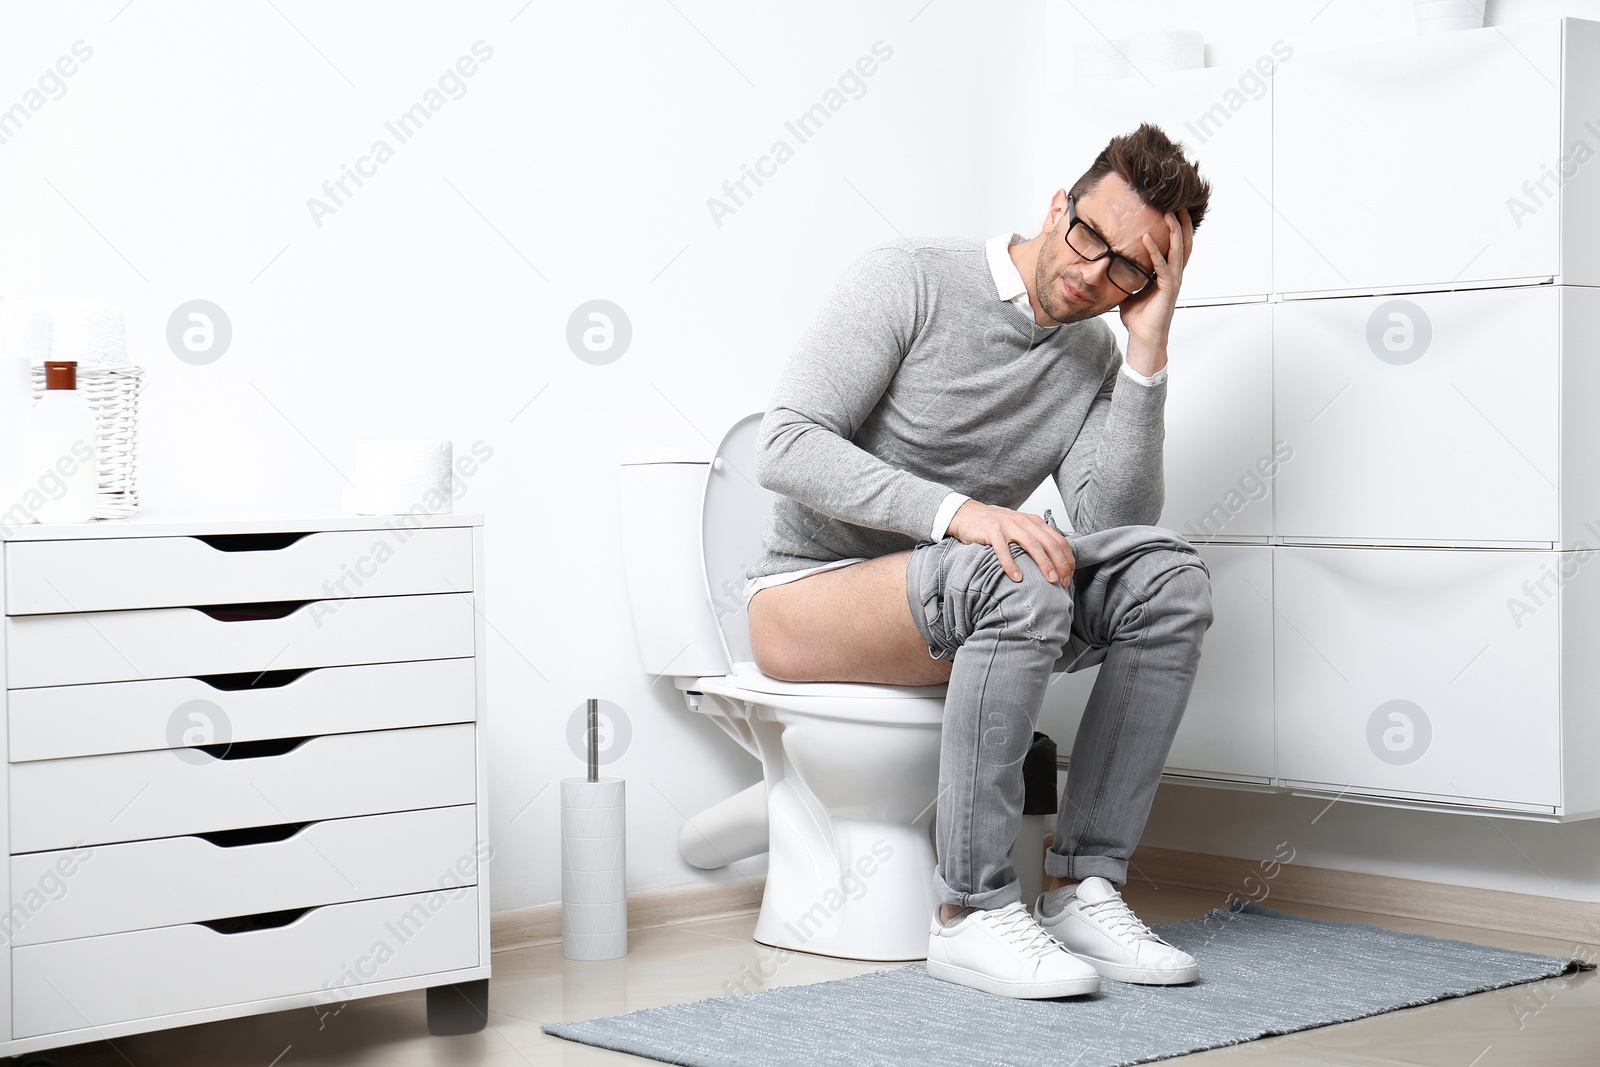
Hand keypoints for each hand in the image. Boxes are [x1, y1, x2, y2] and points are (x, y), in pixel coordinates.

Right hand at [946, 500, 1074, 584]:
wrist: (967, 514)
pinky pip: (1004, 550)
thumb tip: (1054, 561)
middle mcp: (1024, 522)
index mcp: (1034, 522)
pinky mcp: (992, 531)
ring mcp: (1008, 525)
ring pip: (1032, 545)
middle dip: (1060, 564)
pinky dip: (1011, 564)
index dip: (1067, 559)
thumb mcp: (1020, 528)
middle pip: (1049, 543)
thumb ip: (1035, 539)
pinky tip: (1017, 577)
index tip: (1069, 575)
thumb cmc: (995, 525)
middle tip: (1063, 582)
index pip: (1059, 540)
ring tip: (1049, 580)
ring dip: (1043, 563)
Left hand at [1117, 206, 1193, 355]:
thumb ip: (1128, 272)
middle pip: (1184, 242)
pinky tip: (1147, 238)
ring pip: (1179, 250)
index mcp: (1168, 272)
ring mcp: (1173, 281)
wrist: (1143, 339)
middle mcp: (1175, 274)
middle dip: (1182, 222)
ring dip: (1173, 230)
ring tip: (1168, 212)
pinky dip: (1155, 251)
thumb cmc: (1138, 316)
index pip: (1177, 244)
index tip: (1172, 207)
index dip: (1177, 226)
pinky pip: (1162, 266)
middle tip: (1178, 202)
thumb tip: (1110, 259)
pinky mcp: (1167, 290)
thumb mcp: (1130, 287)